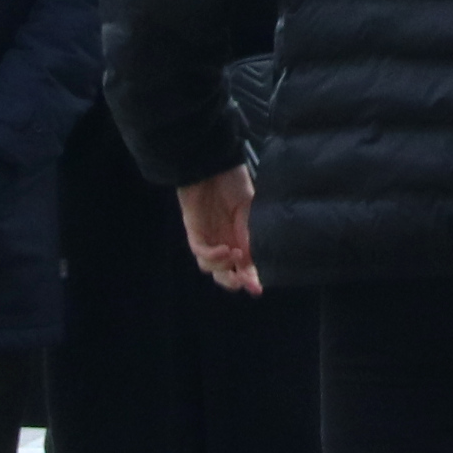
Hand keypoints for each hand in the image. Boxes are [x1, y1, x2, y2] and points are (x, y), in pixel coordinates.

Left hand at [177, 166, 261, 294]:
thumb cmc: (233, 180)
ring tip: (235, 253)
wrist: (211, 163)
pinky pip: (200, 252)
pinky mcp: (194, 232)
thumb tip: (256, 261)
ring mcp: (207, 238)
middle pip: (223, 275)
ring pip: (210, 268)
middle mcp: (223, 242)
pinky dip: (213, 256)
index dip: (250, 280)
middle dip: (234, 282)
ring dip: (224, 267)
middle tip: (246, 282)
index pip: (243, 267)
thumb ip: (251, 233)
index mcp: (239, 238)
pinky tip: (225, 249)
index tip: (259, 289)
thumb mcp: (250, 208)